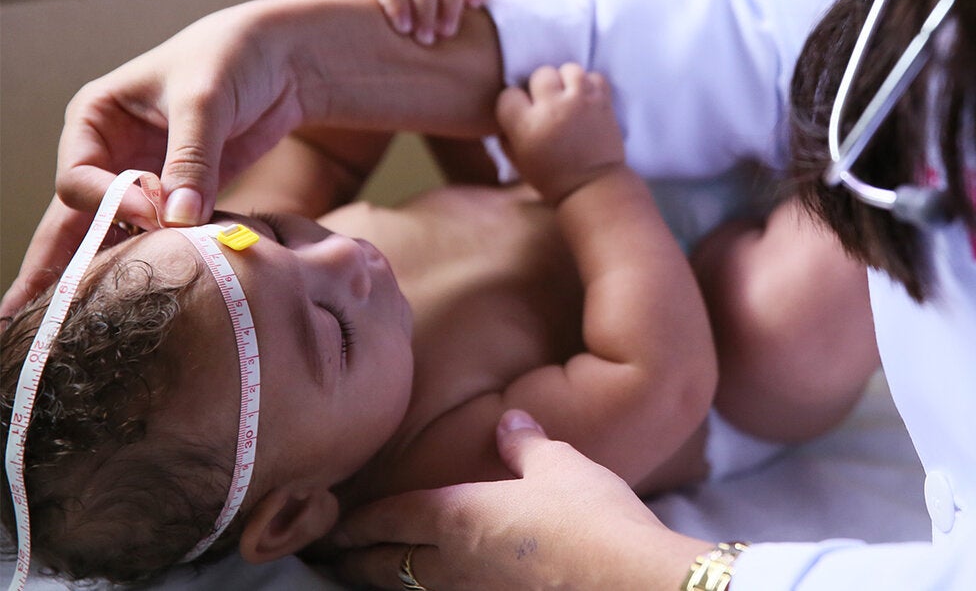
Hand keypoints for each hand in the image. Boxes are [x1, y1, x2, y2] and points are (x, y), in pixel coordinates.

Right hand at [2, 1, 307, 316]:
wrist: (282, 59)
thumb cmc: (233, 59)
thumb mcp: (206, 100)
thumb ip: (192, 158)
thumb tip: (181, 220)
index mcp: (95, 119)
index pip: (81, 180)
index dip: (114, 205)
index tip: (155, 215)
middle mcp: (108, 152)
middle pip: (74, 218)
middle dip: (52, 266)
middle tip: (22, 318)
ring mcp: (141, 177)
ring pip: (111, 234)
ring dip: (101, 272)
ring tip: (69, 324)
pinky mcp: (178, 196)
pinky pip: (157, 236)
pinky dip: (151, 262)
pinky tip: (137, 300)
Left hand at [335, 410, 706, 589]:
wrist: (625, 578)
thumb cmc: (590, 517)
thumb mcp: (559, 464)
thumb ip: (525, 444)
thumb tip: (508, 421)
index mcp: (457, 516)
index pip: (390, 516)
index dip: (357, 521)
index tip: (333, 525)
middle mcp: (454, 562)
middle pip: (387, 564)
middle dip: (354, 559)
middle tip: (331, 558)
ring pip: (411, 590)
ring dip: (384, 581)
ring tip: (370, 575)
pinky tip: (435, 588)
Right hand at [494, 64, 624, 203]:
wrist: (593, 186)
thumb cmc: (551, 176)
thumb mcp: (517, 159)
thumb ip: (507, 131)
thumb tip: (507, 106)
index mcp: (527, 126)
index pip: (509, 94)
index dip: (515, 103)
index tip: (523, 113)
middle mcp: (553, 109)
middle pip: (540, 74)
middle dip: (542, 88)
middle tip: (549, 105)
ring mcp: (580, 102)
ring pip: (568, 69)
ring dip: (567, 81)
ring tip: (569, 98)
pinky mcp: (603, 101)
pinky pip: (593, 76)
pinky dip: (589, 85)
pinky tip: (585, 100)